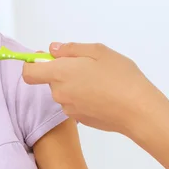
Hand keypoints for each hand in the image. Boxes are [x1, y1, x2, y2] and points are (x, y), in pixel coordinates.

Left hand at [23, 42, 168, 168]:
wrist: (139, 111)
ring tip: (100, 80)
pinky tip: (103, 94)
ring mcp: (69, 109)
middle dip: (63, 71)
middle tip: (88, 65)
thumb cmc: (120, 77)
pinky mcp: (80, 120)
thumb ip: (71, 49)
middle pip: (50, 80)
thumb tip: (53, 49)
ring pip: (64, 91)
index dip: (34, 63)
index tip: (49, 57)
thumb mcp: (98, 51)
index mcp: (59, 74)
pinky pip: (75, 103)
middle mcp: (59, 93)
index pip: (28, 73)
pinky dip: (84, 97)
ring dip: (75, 84)